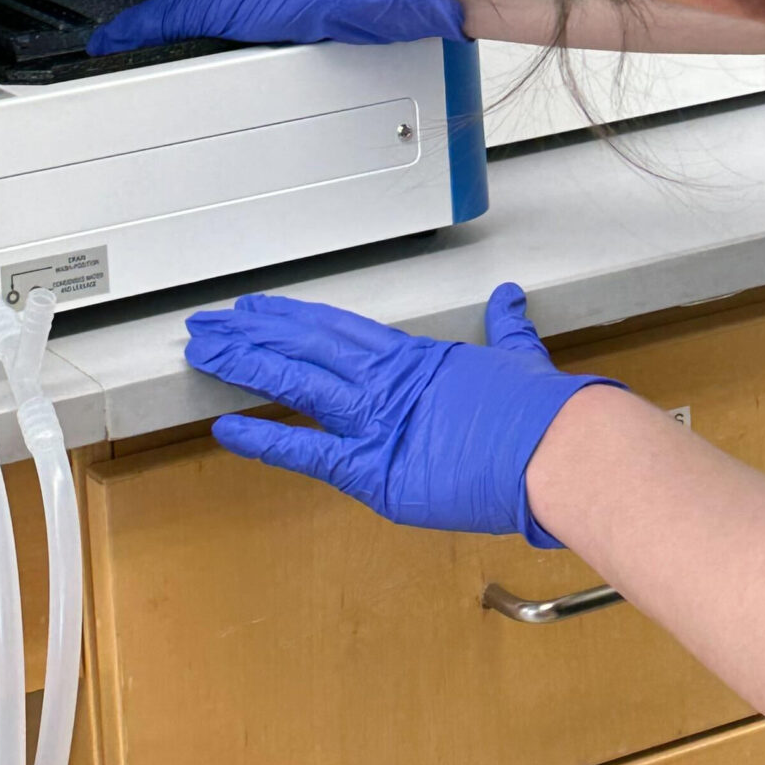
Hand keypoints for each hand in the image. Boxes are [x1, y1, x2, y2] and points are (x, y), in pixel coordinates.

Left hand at [184, 282, 618, 543]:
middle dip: (253, 333)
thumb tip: (508, 298)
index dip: (292, 318)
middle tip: (208, 322)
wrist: (561, 447)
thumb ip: (505, 328)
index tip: (257, 308)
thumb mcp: (519, 355)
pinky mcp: (377, 467)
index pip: (338, 330)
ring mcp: (378, 419)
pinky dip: (266, 438)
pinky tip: (227, 428)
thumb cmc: (546, 411)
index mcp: (417, 357)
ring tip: (203, 350)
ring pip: (297, 379)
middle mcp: (389, 379)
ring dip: (246, 363)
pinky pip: (308, 451)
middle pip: (305, 345)